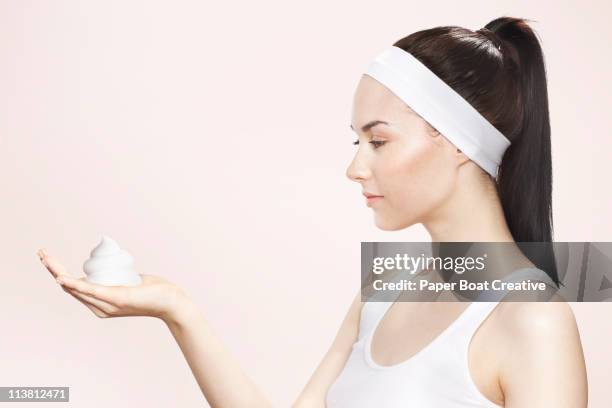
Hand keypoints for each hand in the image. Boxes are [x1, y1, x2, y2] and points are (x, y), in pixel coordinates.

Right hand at [37, 248, 188, 322]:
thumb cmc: (153, 292)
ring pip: (76, 287)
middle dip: (53, 269)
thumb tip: (113, 266)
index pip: (73, 287)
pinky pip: (92, 291)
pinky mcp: (116, 299)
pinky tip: (64, 279)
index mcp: (100, 304)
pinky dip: (77, 285)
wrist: (171, 302)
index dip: (58, 272)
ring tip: (46, 259)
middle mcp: (99, 308)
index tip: (47, 257)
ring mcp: (107, 305)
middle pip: (69, 287)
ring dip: (58, 273)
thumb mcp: (130, 283)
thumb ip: (119, 278)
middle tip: (41, 253)